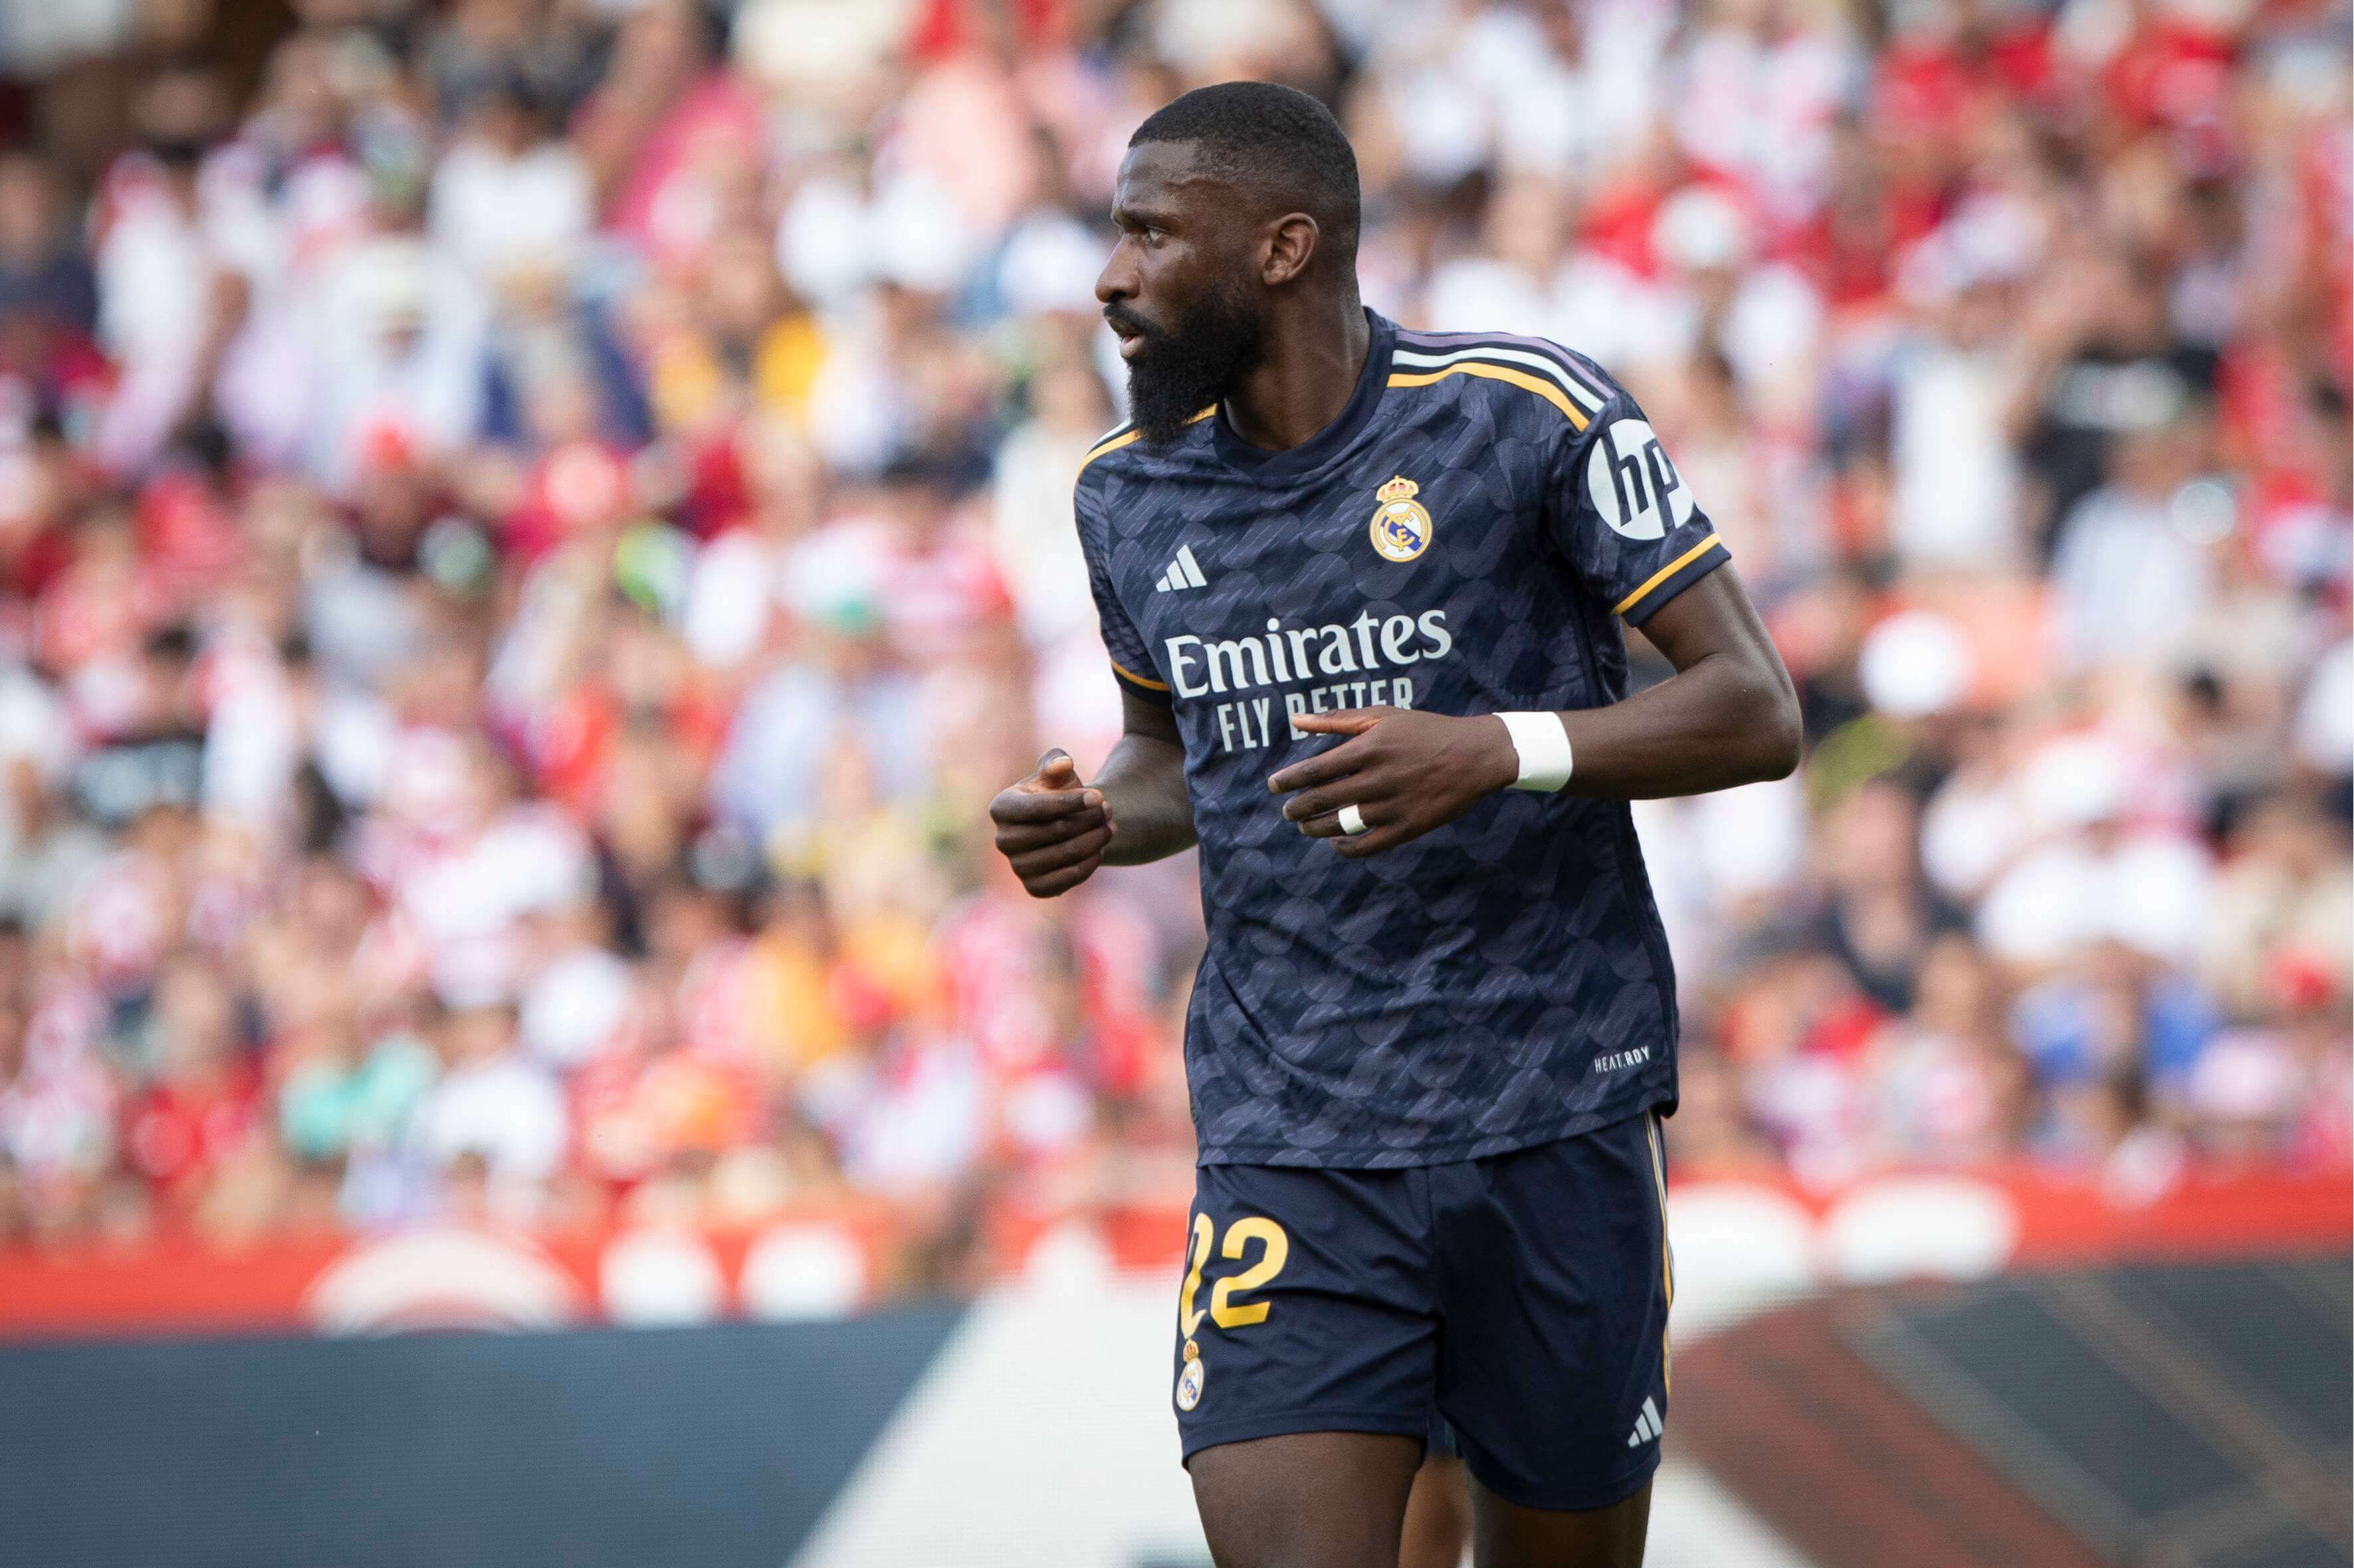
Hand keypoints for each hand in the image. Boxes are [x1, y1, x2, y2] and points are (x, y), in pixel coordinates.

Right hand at [990, 749, 1115, 896]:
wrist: (1063, 823)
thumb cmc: (1057, 792)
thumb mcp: (1056, 772)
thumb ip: (1056, 761)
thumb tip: (1063, 763)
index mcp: (1001, 808)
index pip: (1036, 808)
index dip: (1070, 802)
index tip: (1098, 796)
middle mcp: (1003, 840)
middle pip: (1056, 830)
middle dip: (1089, 819)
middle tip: (1108, 810)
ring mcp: (1017, 866)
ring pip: (1066, 854)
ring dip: (1096, 839)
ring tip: (1110, 826)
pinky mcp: (1035, 888)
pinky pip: (1068, 878)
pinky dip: (1090, 863)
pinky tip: (1101, 848)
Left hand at [1267, 708, 1519, 857]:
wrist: (1475, 755)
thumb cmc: (1425, 731)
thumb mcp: (1383, 716)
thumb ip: (1336, 720)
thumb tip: (1295, 720)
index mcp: (1369, 747)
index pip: (1314, 770)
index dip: (1288, 781)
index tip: (1274, 786)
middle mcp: (1378, 778)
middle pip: (1322, 800)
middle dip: (1297, 809)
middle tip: (1288, 811)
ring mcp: (1393, 805)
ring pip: (1340, 825)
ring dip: (1315, 829)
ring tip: (1306, 827)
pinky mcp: (1408, 827)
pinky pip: (1367, 846)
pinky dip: (1346, 849)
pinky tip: (1336, 843)